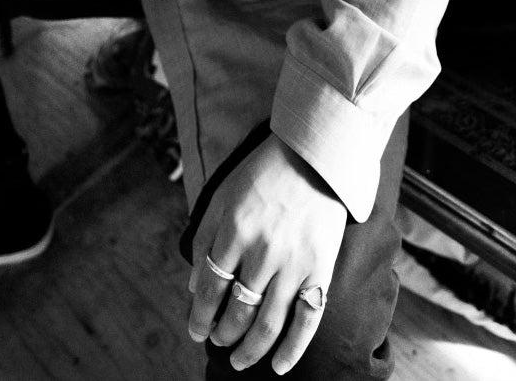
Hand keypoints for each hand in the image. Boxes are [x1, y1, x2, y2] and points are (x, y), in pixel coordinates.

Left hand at [188, 133, 345, 373]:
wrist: (315, 156)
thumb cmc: (264, 173)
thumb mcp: (224, 195)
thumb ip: (205, 237)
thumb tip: (195, 287)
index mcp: (234, 230)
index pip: (210, 289)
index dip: (200, 316)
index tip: (196, 331)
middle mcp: (262, 251)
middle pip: (237, 311)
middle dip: (222, 334)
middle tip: (217, 342)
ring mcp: (294, 263)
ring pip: (267, 324)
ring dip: (249, 349)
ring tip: (238, 360)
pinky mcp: (320, 269)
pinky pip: (306, 320)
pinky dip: (293, 349)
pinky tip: (279, 366)